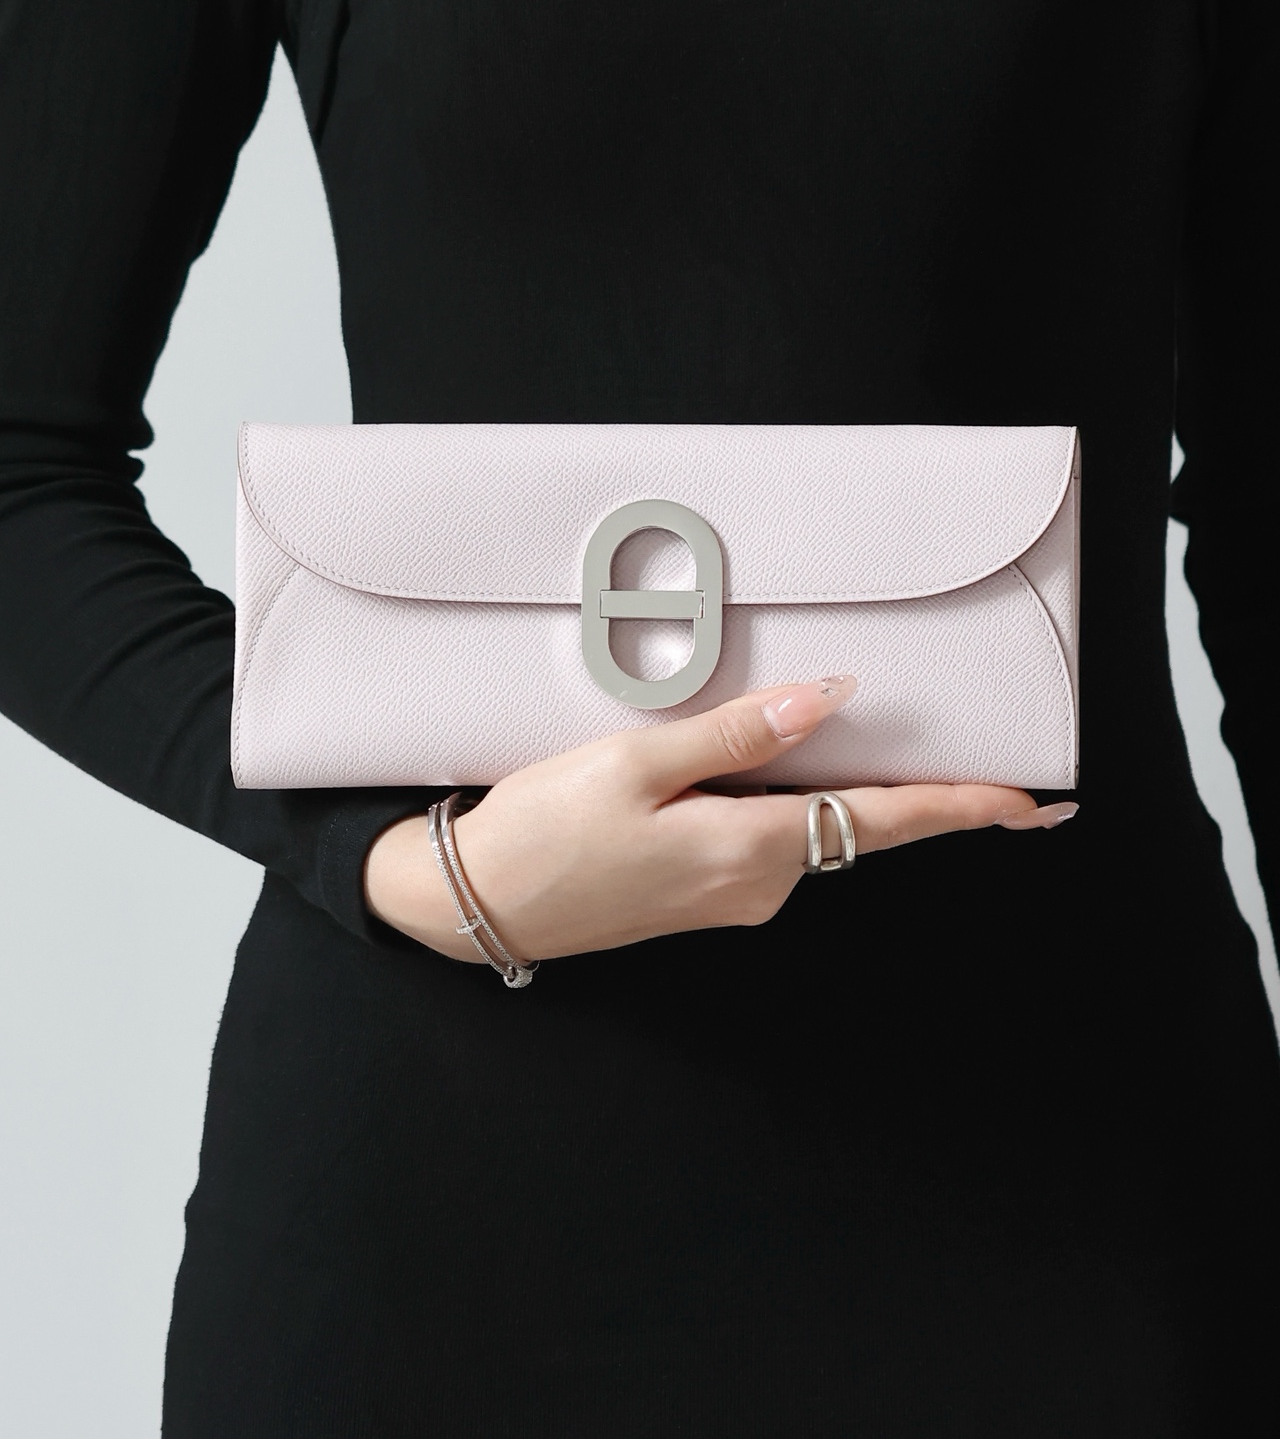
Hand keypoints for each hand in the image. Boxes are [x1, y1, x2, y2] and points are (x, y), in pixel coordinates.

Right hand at [364, 676, 1078, 963]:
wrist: (478, 904)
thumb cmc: (545, 828)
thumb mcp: (635, 764)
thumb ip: (739, 734)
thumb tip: (827, 700)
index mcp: (748, 848)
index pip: (882, 822)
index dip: (962, 808)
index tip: (1030, 805)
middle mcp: (755, 885)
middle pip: (855, 823)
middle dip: (915, 795)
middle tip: (981, 768)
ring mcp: (729, 898)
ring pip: (809, 828)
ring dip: (833, 790)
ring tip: (832, 733)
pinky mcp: (703, 896)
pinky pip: (768, 840)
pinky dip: (784, 803)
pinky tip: (756, 767)